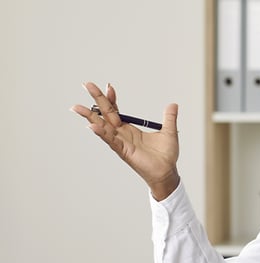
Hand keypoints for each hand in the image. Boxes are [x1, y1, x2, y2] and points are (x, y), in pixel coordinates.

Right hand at [72, 82, 180, 200]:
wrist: (167, 172)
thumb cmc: (166, 155)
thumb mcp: (169, 132)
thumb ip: (169, 118)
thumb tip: (173, 104)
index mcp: (129, 129)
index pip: (116, 110)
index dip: (112, 98)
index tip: (108, 86)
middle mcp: (122, 134)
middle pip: (106, 114)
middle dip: (97, 99)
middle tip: (87, 84)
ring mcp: (121, 142)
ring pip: (103, 126)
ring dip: (90, 116)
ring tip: (76, 107)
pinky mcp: (123, 151)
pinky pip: (111, 140)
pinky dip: (101, 133)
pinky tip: (92, 126)